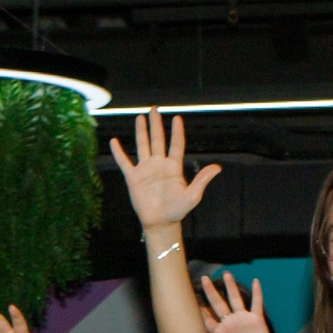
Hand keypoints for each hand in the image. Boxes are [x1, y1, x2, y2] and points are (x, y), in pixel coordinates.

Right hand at [109, 111, 221, 233]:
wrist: (160, 223)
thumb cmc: (177, 210)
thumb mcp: (192, 196)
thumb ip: (202, 180)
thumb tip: (217, 167)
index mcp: (173, 167)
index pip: (175, 144)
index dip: (177, 131)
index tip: (177, 118)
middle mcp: (159, 165)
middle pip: (158, 139)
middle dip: (156, 124)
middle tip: (154, 109)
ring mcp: (145, 170)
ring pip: (142, 146)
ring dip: (141, 132)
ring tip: (140, 117)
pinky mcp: (133, 178)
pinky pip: (124, 162)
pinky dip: (119, 152)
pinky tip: (114, 141)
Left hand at [197, 270, 274, 332]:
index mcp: (219, 332)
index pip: (206, 319)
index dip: (199, 310)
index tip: (188, 299)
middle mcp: (230, 323)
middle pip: (218, 304)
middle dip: (211, 292)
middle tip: (204, 279)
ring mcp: (242, 319)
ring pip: (235, 299)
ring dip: (231, 287)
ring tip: (226, 274)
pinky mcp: (256, 320)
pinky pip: (256, 304)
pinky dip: (257, 293)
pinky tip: (255, 282)